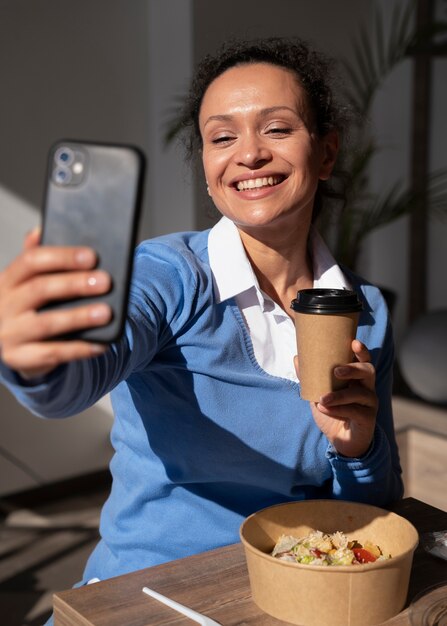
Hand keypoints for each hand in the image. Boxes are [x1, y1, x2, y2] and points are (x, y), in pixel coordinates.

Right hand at [0, 228, 112, 378]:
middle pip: (40, 290)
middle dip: (75, 284)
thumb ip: (36, 259)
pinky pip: (53, 354)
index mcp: (7, 280)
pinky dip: (79, 349)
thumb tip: (40, 229)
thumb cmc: (30, 307)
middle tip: (105, 281)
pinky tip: (101, 344)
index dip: (62, 257)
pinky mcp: (18, 358)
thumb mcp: (28, 283)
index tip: (92, 256)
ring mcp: (9, 333)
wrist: (15, 347)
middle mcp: (3, 306)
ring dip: (79, 317)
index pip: (30, 261)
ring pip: (47, 323)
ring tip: (106, 312)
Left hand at [295, 340, 377, 457]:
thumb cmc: (332, 412)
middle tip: (336, 370)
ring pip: (360, 393)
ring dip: (339, 395)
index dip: (361, 350)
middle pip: (368, 371)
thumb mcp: (318, 393)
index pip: (364, 360)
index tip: (354, 342)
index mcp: (357, 378)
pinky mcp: (368, 419)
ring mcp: (370, 403)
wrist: (340, 441)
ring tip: (322, 398)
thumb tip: (296, 358)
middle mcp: (367, 388)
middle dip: (353, 368)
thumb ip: (310, 378)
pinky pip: (355, 411)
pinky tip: (324, 408)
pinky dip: (338, 410)